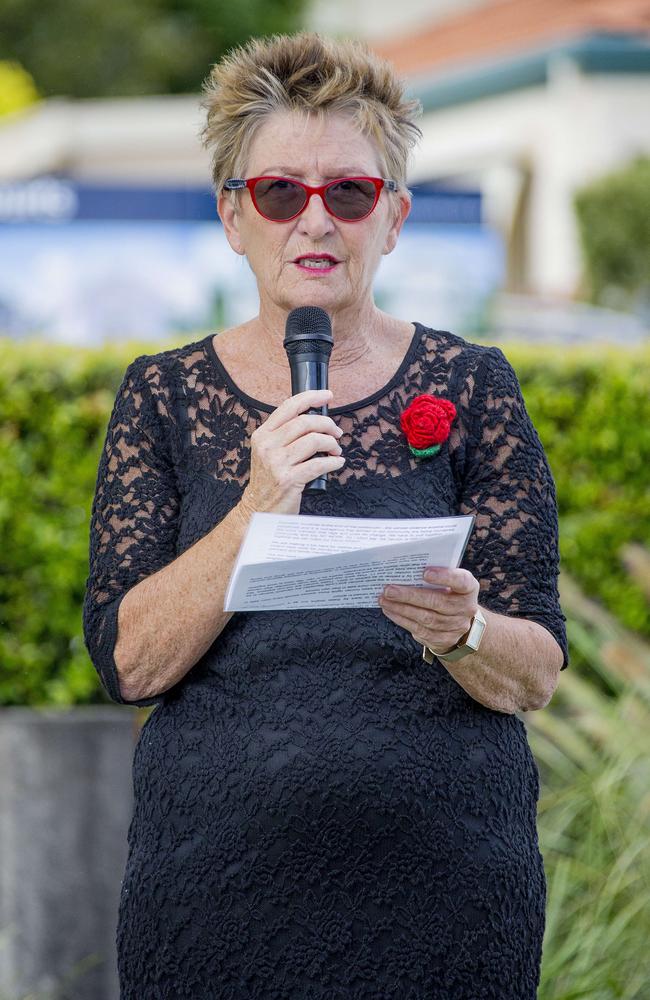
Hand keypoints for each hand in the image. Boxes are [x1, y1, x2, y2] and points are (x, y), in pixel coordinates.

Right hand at [240, 388, 345, 516]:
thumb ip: (284, 435)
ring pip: (314, 440)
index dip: (311, 397)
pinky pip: (319, 464)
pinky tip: (337, 463)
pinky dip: (333, 462)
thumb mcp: (268, 452)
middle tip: (336, 433)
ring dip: (331, 444)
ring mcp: (277, 463)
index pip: (289, 406)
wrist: (257, 508)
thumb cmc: (269, 480)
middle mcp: (267, 446)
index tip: (328, 396)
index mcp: (263, 435)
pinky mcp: (288, 480)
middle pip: (305, 422)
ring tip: (336, 451)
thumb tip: (314, 420)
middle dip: (327, 425)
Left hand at [378, 566, 479, 654]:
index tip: (425, 572)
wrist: (458, 619)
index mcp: (469, 588)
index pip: (461, 581)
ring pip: (426, 618)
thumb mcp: (448, 580)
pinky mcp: (443, 639)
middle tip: (389, 589)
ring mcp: (456, 627)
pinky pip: (420, 630)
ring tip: (384, 599)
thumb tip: (403, 567)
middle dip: (410, 596)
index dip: (444, 577)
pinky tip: (389, 610)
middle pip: (438, 603)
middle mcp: (466, 608)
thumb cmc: (447, 591)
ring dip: (401, 609)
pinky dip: (401, 619)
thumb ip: (435, 573)